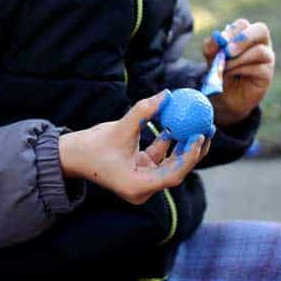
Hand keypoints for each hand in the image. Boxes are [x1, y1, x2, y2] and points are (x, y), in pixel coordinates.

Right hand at [58, 91, 209, 204]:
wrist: (72, 157)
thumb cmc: (92, 147)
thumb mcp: (119, 128)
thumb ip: (143, 112)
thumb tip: (166, 94)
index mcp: (139, 186)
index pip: (173, 174)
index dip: (189, 156)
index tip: (200, 136)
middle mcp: (144, 187)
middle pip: (177, 169)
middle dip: (194, 149)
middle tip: (208, 128)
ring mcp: (143, 179)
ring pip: (170, 162)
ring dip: (184, 144)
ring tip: (200, 124)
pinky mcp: (140, 169)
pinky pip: (160, 156)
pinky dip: (168, 142)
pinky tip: (178, 124)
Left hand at [202, 20, 274, 125]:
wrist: (223, 96)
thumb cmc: (220, 71)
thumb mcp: (211, 57)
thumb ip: (212, 46)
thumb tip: (218, 38)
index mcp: (245, 34)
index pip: (243, 24)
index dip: (232, 31)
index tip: (221, 41)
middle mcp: (260, 43)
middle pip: (261, 30)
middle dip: (243, 39)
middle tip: (228, 51)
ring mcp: (266, 58)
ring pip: (260, 51)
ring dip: (239, 59)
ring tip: (225, 67)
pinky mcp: (267, 74)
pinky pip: (259, 68)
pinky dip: (242, 70)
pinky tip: (232, 74)